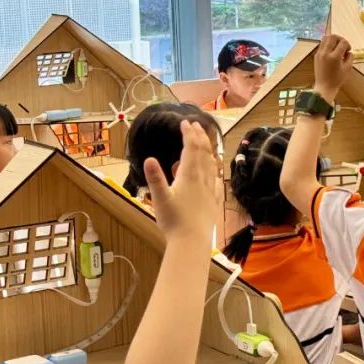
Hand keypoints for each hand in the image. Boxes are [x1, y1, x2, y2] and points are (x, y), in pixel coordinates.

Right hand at [144, 121, 221, 242]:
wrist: (193, 241)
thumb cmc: (174, 221)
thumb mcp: (160, 199)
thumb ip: (155, 178)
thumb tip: (148, 159)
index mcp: (189, 175)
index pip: (191, 148)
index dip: (189, 134)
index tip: (185, 122)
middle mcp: (202, 178)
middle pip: (204, 152)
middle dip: (200, 136)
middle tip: (195, 125)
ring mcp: (210, 188)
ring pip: (212, 163)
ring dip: (208, 149)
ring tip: (204, 141)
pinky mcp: (214, 199)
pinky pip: (215, 177)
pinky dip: (213, 167)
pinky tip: (212, 169)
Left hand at [313, 35, 352, 99]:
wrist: (324, 87)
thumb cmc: (337, 79)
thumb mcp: (347, 69)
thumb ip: (350, 57)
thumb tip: (349, 51)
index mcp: (334, 57)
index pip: (343, 43)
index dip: (348, 45)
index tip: (348, 50)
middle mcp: (326, 53)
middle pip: (333, 36)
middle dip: (340, 39)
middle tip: (343, 45)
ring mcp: (319, 53)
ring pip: (326, 38)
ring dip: (333, 40)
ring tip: (337, 46)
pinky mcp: (316, 55)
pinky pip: (322, 44)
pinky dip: (328, 44)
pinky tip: (331, 51)